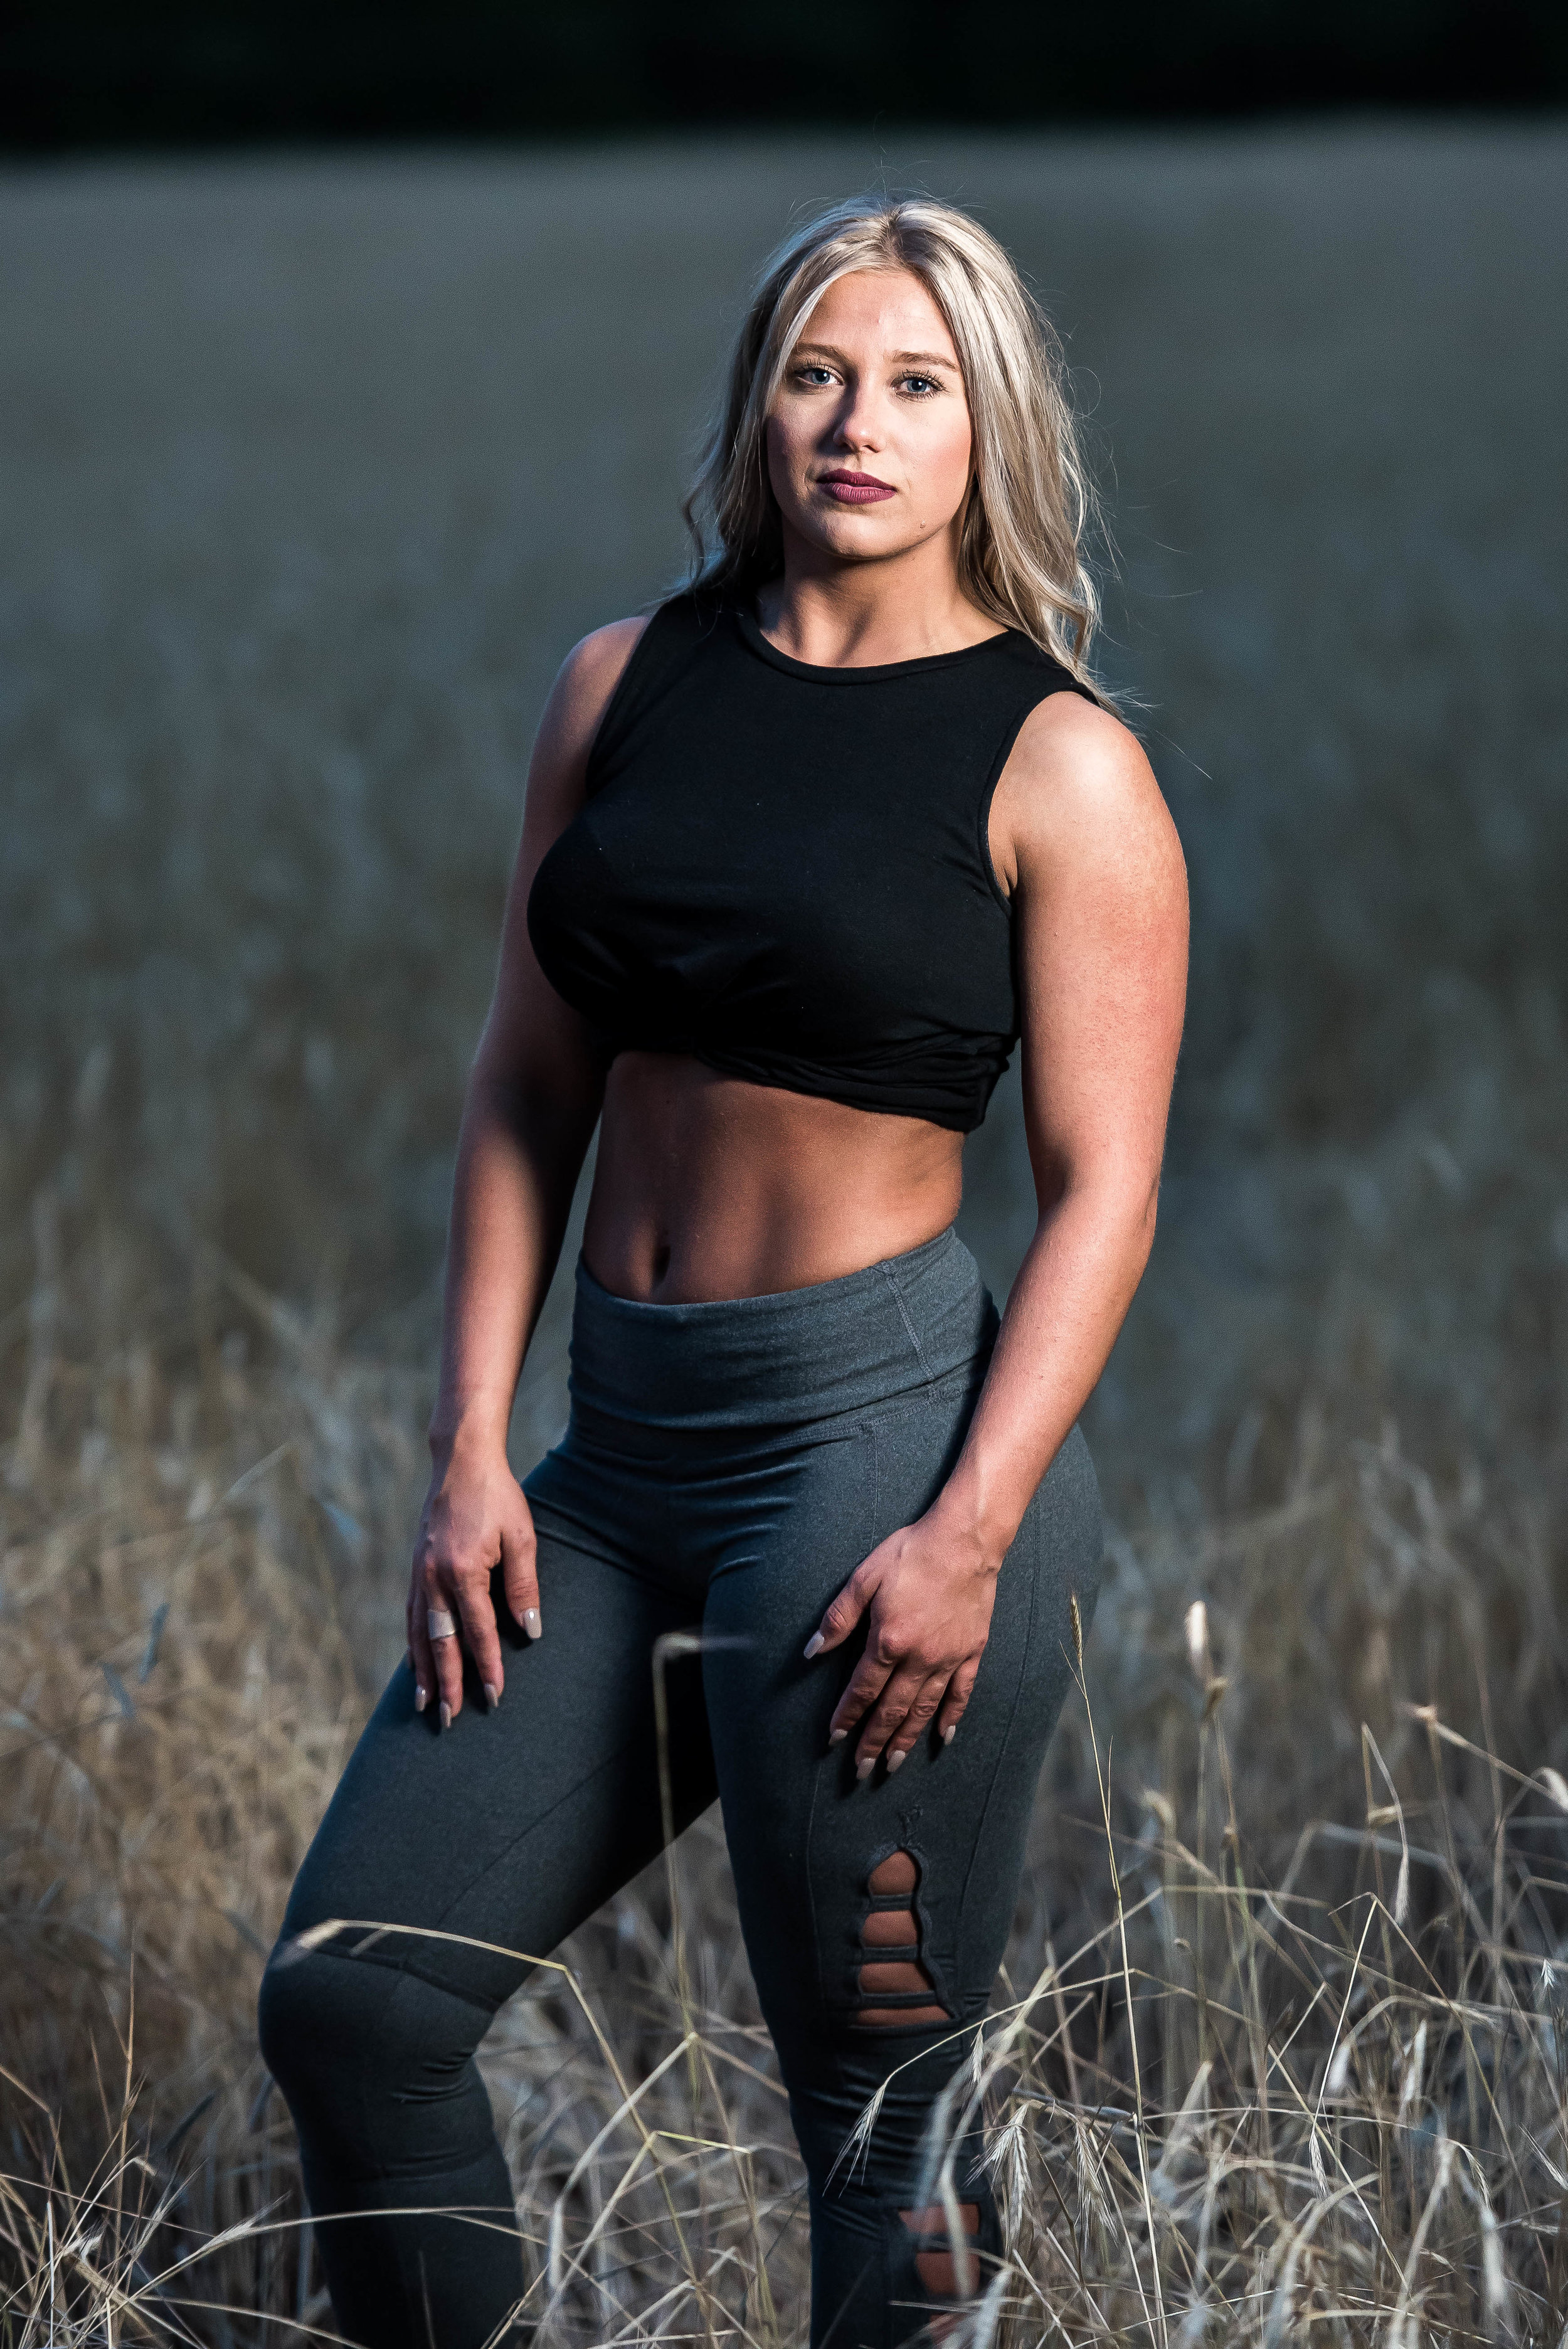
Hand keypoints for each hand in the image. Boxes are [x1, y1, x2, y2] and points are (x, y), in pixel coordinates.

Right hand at [407, 1439, 540, 1727]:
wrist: (461, 1462)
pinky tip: (415, 1664)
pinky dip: (413, 1644)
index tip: (494, 1696)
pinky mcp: (414, 1568)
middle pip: (441, 1642)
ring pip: (419, 1633)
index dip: (487, 1666)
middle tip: (450, 1719)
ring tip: (425, 1705)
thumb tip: (529, 1632)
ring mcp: (419, 1573)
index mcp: (463, 1570)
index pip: (478, 1631)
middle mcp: (434, 1576)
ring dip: (423, 1672)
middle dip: (447, 1684)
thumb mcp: (522, 1537)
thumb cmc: (498, 1497)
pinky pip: (412, 1615)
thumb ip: (524, 1586)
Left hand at [803, 1507, 999, 1776]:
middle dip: (873, 1742)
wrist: (965, 1540)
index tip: (834, 1740)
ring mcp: (948, 1657)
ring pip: (924, 1709)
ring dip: (906, 1738)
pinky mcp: (972, 1652)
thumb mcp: (864, 1577)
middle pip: (892, 1709)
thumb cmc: (911, 1553)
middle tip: (860, 1770)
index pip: (862, 1690)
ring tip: (893, 1764)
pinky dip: (951, 1717)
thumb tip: (812, 1651)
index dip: (847, 1717)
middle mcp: (920, 1658)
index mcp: (889, 1640)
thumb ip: (838, 1618)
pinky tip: (942, 1737)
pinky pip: (961, 1693)